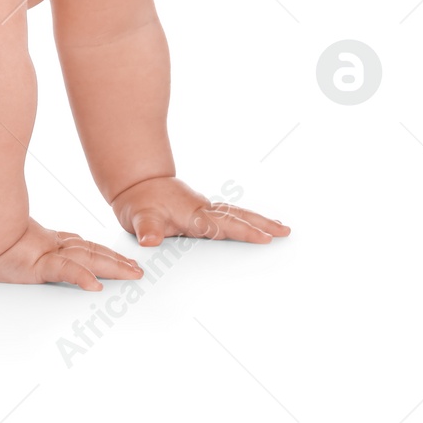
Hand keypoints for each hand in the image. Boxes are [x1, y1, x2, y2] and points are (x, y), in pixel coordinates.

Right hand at [0, 217, 143, 289]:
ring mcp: (44, 251)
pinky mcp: (37, 261)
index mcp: (40, 242)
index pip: (76, 246)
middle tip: (137, 270)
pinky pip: (64, 270)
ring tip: (131, 274)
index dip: (99, 252)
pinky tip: (95, 285)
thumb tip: (14, 245)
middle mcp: (47, 245)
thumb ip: (16, 244)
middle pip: (89, 251)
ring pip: (86, 258)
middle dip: (115, 261)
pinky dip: (80, 276)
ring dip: (111, 267)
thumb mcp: (1, 244)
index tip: (117, 258)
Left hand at [110, 176, 289, 245]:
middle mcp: (203, 210)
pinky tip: (255, 224)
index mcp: (193, 214)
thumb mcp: (138, 216)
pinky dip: (245, 219)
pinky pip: (229, 214)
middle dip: (262, 224)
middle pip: (238, 217)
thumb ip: (146, 228)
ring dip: (258, 220)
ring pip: (236, 214)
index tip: (265, 237)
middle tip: (285, 231)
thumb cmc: (139, 202)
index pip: (223, 225)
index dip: (244, 232)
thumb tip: (149, 240)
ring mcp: (204, 209)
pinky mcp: (202, 210)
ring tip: (281, 228)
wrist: (136, 183)